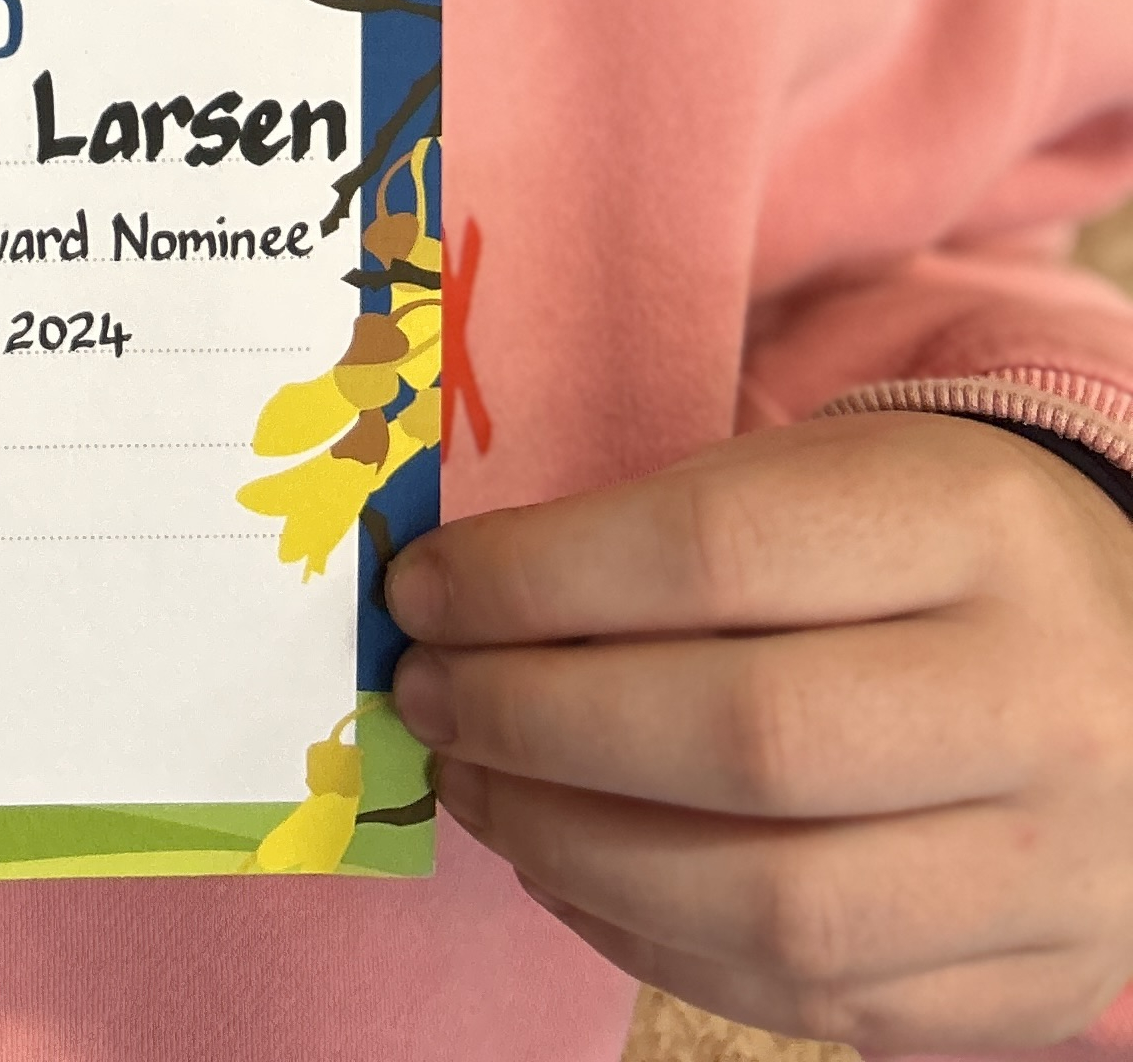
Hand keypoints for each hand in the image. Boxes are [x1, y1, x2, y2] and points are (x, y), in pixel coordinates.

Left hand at [388, 413, 1132, 1052]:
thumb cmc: (931, 550)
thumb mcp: (834, 480)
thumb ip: (668, 537)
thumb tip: (455, 609)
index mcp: (976, 527)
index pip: (713, 553)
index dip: (535, 581)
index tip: (422, 593)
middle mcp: (1039, 703)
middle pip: (741, 739)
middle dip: (537, 726)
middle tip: (429, 700)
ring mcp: (1055, 868)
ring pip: (773, 905)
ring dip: (576, 854)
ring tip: (478, 790)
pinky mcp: (1035, 985)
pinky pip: (812, 998)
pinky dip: (657, 944)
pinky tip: (573, 871)